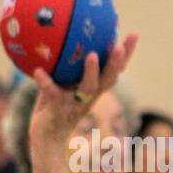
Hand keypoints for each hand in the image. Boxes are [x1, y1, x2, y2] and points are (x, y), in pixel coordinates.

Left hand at [28, 33, 138, 148]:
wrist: (46, 137)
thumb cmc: (53, 106)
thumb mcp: (60, 83)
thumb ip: (62, 66)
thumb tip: (56, 36)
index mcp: (94, 88)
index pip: (115, 69)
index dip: (126, 54)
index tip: (134, 35)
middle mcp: (90, 96)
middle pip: (109, 78)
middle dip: (117, 63)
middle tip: (120, 46)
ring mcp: (77, 104)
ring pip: (89, 88)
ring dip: (92, 72)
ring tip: (93, 56)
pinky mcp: (60, 110)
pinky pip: (52, 93)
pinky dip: (46, 82)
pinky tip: (38, 71)